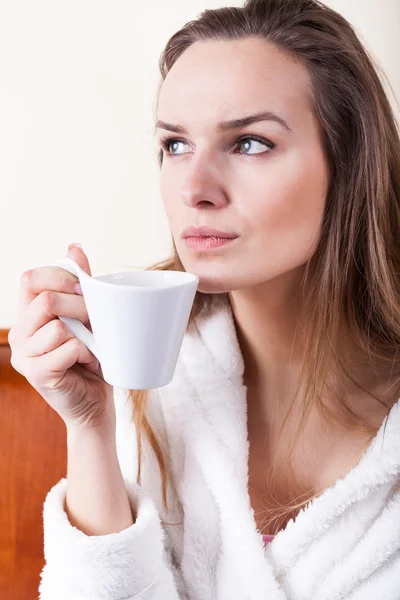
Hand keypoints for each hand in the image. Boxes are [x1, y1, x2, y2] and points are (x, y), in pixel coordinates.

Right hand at [8, 244, 114, 429]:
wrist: (95, 403)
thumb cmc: (92, 358)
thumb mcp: (86, 317)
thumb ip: (79, 284)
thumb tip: (74, 247)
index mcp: (28, 314)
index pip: (30, 278)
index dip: (60, 276)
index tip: (86, 288)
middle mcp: (19, 332)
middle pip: (46, 300)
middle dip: (80, 306)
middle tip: (96, 321)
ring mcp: (24, 355)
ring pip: (59, 326)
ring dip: (86, 335)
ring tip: (91, 348)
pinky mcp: (36, 374)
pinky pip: (68, 348)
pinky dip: (87, 353)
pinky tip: (89, 362)